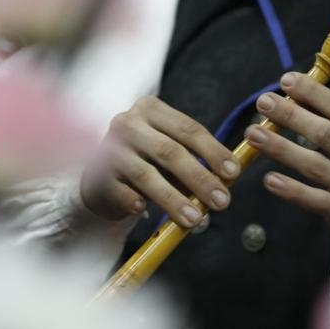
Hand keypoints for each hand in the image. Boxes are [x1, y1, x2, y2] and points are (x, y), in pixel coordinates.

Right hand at [81, 95, 239, 226]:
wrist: (101, 174)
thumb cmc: (145, 160)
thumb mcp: (169, 151)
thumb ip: (194, 161)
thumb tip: (226, 180)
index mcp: (151, 110)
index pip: (188, 128)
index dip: (213, 151)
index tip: (233, 172)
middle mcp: (127, 124)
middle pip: (169, 151)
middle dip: (199, 178)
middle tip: (222, 201)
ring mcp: (108, 149)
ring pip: (145, 174)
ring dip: (173, 199)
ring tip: (195, 218)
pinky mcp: (96, 175)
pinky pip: (120, 191)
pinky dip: (134, 201)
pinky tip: (145, 210)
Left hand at [244, 72, 329, 242]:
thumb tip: (299, 95)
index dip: (314, 94)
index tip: (287, 80)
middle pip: (326, 134)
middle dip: (292, 115)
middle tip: (263, 102)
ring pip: (316, 166)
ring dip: (282, 148)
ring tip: (253, 134)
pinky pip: (316, 200)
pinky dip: (292, 190)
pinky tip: (269, 179)